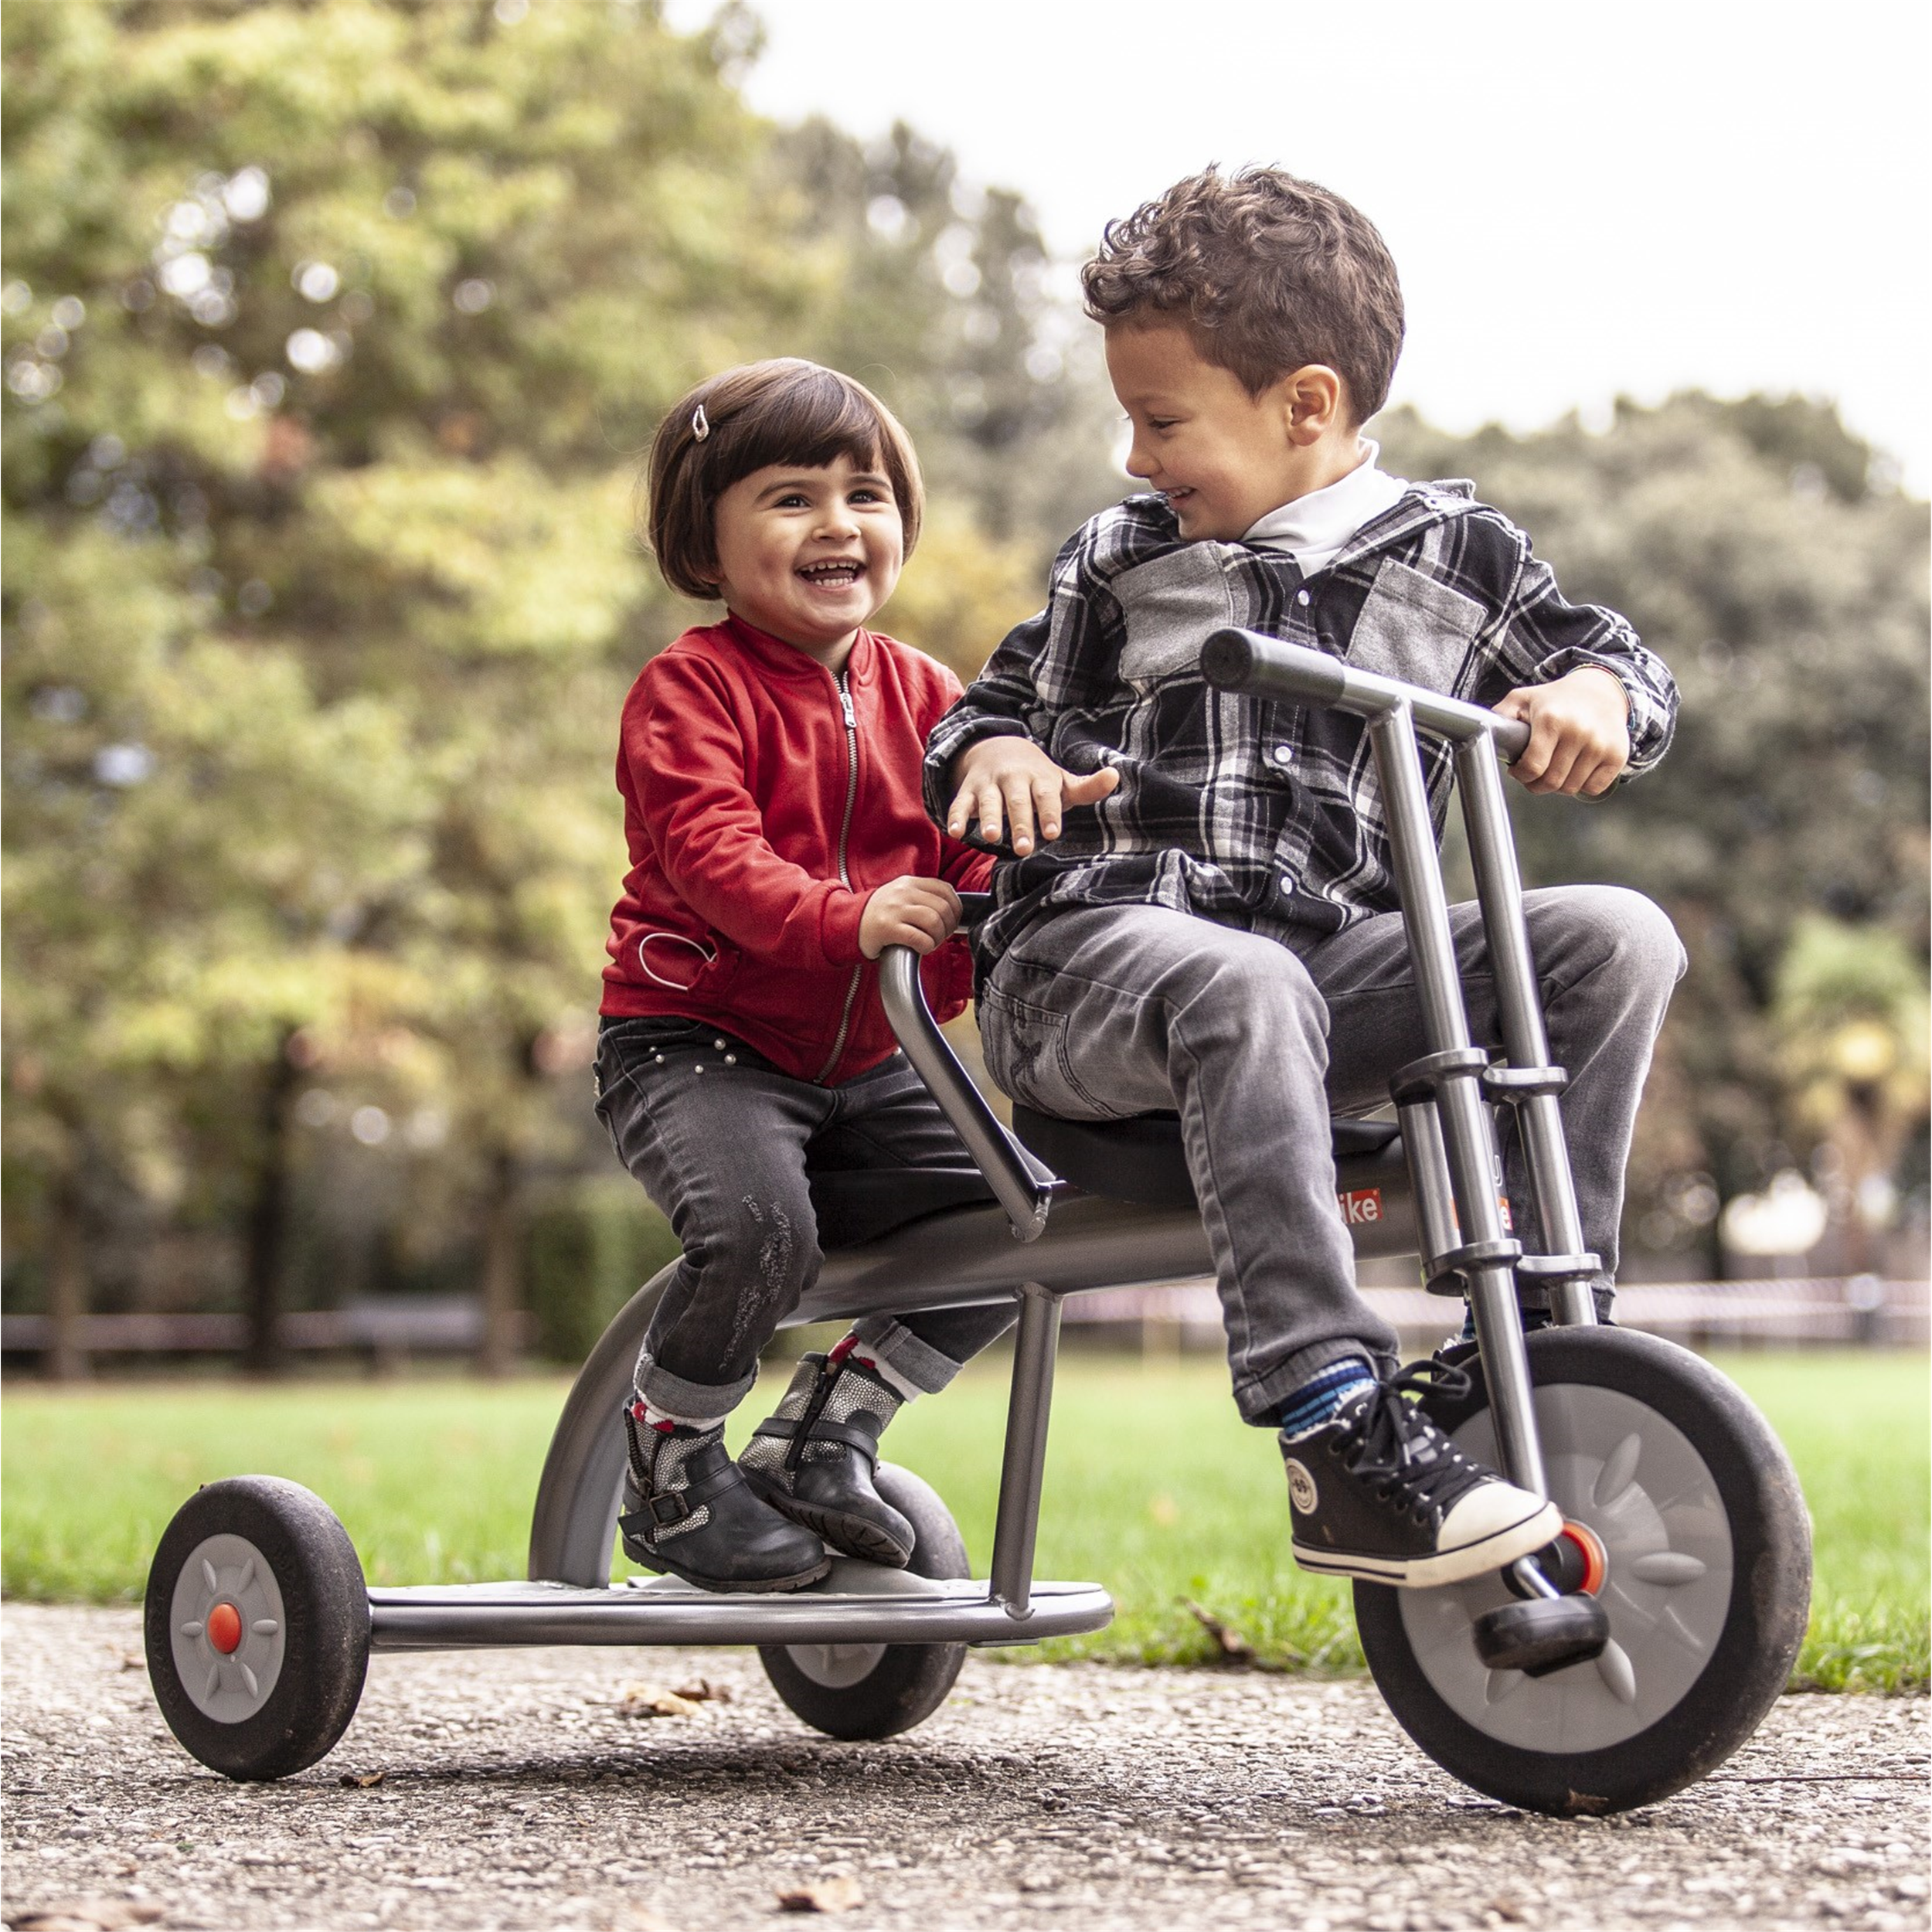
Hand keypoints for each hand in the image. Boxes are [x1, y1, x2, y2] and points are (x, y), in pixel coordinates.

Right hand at [859, 876, 962, 958]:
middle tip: (940, 936)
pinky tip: (922, 949)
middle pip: (943, 907)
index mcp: (909, 882)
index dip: (955, 908)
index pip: (945, 889)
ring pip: (934, 921)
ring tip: (931, 942)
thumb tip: (952, 908)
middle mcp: (903, 892)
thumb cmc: (879, 914)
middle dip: (948, 926)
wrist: (848, 924)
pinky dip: (927, 946)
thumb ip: (923, 896)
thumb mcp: (900, 895)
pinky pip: (920, 938)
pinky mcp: (888, 928)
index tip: (951, 921)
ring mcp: (895, 909)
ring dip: (938, 937)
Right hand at [944, 738, 1121, 856]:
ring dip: (988, 818)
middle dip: (1020, 823)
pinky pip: (960, 803)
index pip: (1045, 795)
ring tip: (991, 837)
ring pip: (987, 801)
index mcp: (1039, 777)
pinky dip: (956, 817)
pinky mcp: (967, 790)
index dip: (1049, 813)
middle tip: (1024, 848)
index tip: (1053, 833)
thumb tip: (1116, 776)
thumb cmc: (1037, 777)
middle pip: (1017, 801)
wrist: (998, 748)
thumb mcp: (1060, 781)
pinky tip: (956, 833)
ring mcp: (988, 784)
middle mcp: (1013, 778)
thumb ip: (1087, 787)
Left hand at [1493, 667, 1629, 796]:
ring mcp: (1600, 744)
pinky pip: (1593, 788)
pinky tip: (1576, 767)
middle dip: (1537, 783)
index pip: (1532, 768)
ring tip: (1555, 765)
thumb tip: (1479, 733)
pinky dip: (1582, 785)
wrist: (1602, 690)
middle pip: (1551, 782)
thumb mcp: (1522, 699)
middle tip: (1535, 772)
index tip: (1519, 769)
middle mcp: (1579, 731)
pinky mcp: (1617, 755)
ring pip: (1570, 788)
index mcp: (1552, 719)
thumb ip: (1500, 717)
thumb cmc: (1555, 699)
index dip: (1520, 775)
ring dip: (1559, 784)